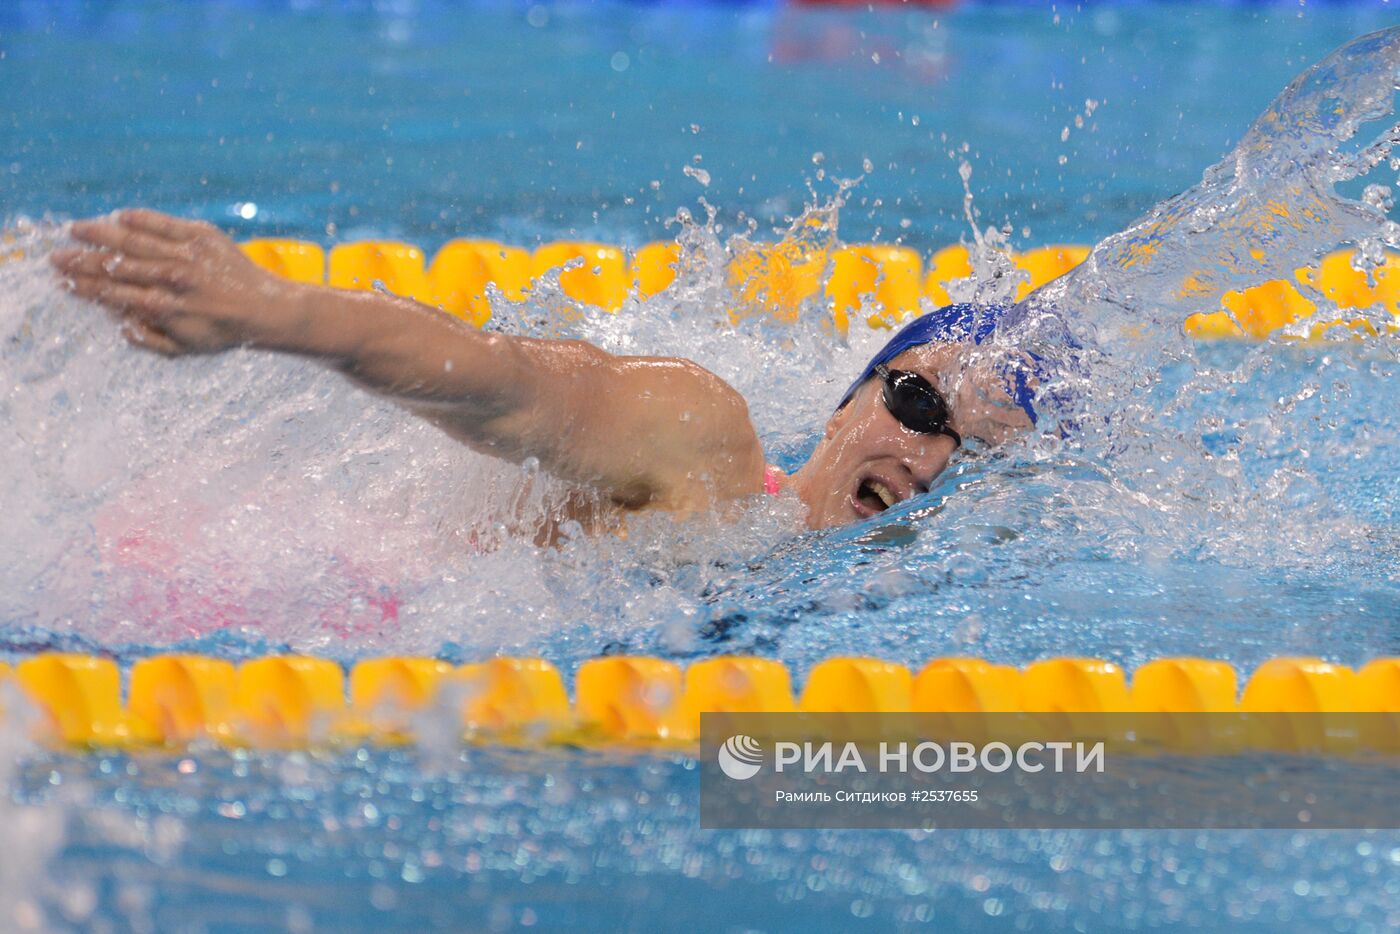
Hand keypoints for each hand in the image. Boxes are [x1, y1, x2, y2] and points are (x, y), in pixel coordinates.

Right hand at [51, 209, 289, 355]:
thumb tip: (118, 325)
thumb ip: (148, 340)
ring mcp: (186, 255)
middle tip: (57, 256)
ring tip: (76, 229)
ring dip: (101, 234)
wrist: (266, 309)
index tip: (63, 282)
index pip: (113, 293)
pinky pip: (164, 223)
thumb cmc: (223, 331)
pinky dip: (140, 218)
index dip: (85, 287)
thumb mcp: (185, 348)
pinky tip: (120, 215)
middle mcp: (171, 279)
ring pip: (134, 240)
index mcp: (164, 307)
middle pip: (115, 265)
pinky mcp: (203, 236)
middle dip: (82, 261)